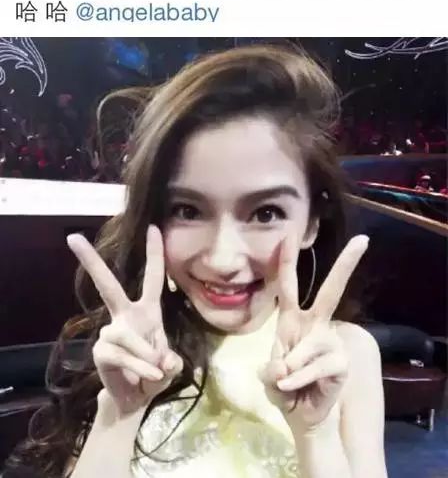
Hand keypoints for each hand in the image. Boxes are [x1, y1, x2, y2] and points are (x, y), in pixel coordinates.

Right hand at [67, 225, 182, 415]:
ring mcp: (111, 332)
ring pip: (127, 336)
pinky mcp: (101, 351)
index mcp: (147, 310)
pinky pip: (120, 355)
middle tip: (73, 238)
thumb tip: (162, 360)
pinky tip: (148, 377)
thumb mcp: (171, 365)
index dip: (154, 253)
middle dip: (91, 262)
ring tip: (156, 372)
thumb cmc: (155, 373)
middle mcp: (125, 315)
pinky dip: (139, 367)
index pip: (153, 277)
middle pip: (107, 285)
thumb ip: (172, 360)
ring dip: (146, 356)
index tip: (154, 227)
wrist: (136, 399)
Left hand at [260, 234, 368, 432]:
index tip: (289, 233)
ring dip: (291, 366)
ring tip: (285, 382)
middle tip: (362, 241)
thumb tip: (283, 366)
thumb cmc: (284, 389)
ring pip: (310, 345)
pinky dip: (300, 379)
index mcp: (291, 320)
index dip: (287, 260)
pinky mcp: (341, 361)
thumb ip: (271, 371)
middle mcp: (314, 325)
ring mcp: (330, 342)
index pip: (289, 285)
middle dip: (346, 265)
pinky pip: (317, 366)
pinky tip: (294, 388)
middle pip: (331, 291)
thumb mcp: (268, 378)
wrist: (302, 416)